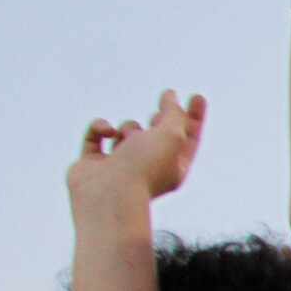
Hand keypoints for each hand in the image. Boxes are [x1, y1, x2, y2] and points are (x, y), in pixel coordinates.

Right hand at [69, 90, 206, 201]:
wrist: (107, 195)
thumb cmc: (144, 167)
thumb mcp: (172, 135)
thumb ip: (174, 113)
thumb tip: (171, 96)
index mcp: (175, 167)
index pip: (190, 138)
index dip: (194, 116)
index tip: (197, 96)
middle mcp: (149, 167)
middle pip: (159, 135)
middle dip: (160, 121)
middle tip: (158, 116)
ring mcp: (121, 164)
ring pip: (127, 130)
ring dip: (129, 127)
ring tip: (128, 139)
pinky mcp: (93, 162)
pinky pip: (97, 133)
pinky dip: (100, 127)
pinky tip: (107, 132)